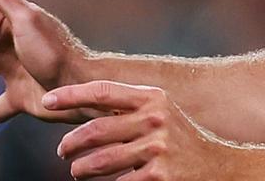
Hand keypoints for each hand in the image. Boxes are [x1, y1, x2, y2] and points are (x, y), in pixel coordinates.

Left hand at [48, 81, 240, 180]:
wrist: (217, 164)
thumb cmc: (179, 137)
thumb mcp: (160, 111)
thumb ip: (129, 107)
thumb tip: (83, 104)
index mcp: (153, 98)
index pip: (103, 92)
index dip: (71, 95)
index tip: (48, 101)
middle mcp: (155, 120)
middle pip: (95, 130)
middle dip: (70, 143)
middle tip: (62, 151)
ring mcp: (157, 149)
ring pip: (99, 162)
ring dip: (80, 170)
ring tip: (77, 171)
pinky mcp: (158, 177)